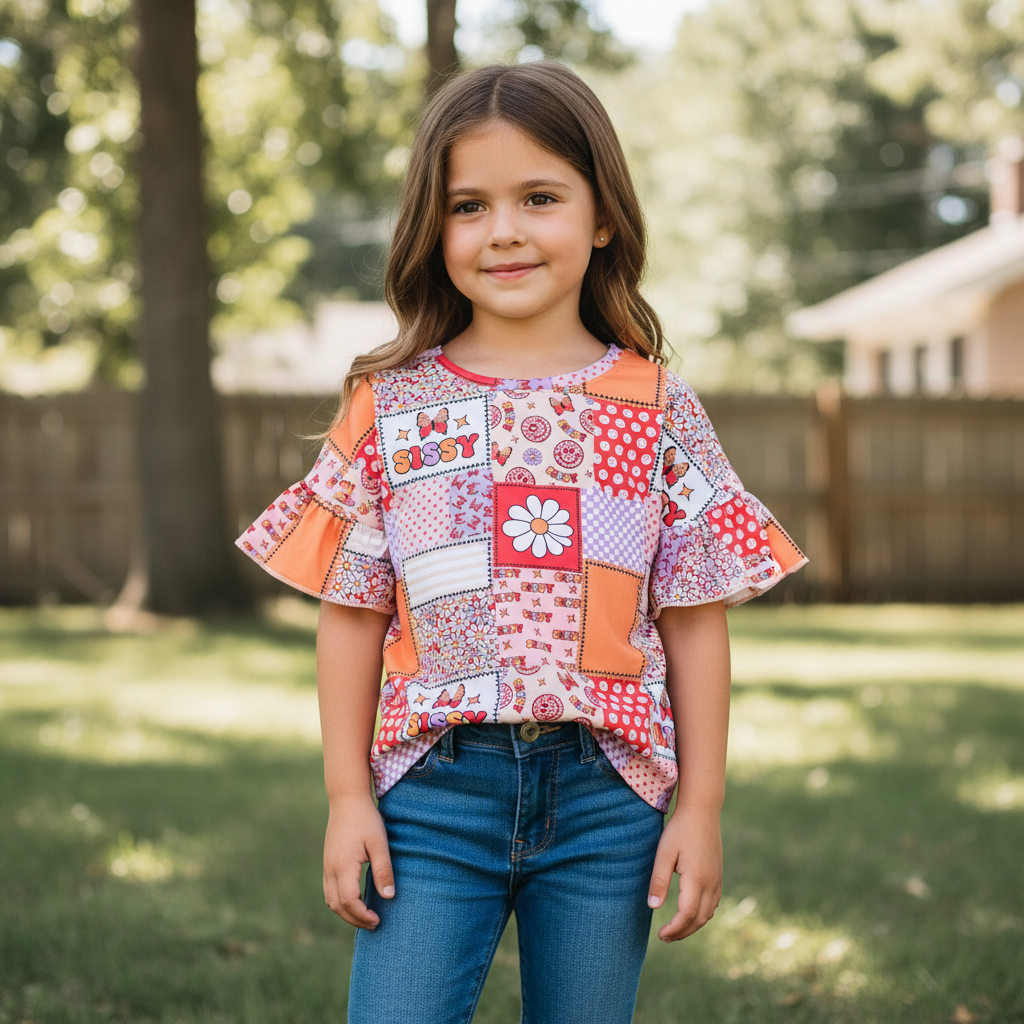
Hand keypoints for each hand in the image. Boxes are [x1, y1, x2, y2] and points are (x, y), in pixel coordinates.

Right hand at [322, 793, 394, 928]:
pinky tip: (356, 901)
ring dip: (346, 912)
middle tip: (374, 923)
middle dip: (354, 919)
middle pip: (337, 906)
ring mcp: (326, 866)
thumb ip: (383, 870)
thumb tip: (388, 897)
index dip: (362, 915)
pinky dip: (340, 902)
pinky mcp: (327, 862)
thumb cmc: (366, 819)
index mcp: (343, 866)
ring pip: (330, 900)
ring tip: (365, 916)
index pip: (349, 901)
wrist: (346, 800)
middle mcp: (330, 869)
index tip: (378, 920)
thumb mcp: (379, 843)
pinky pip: (329, 891)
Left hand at [647, 804, 722, 941]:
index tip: (661, 935)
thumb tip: (653, 907)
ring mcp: (717, 880)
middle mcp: (711, 883)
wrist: (702, 811)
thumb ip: (659, 880)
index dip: (675, 929)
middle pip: (700, 919)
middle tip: (665, 937)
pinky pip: (713, 903)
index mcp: (697, 879)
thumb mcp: (664, 853)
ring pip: (708, 913)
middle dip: (683, 932)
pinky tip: (689, 913)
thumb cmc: (680, 830)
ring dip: (693, 925)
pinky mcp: (718, 875)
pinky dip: (701, 915)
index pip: (687, 915)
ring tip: (675, 929)